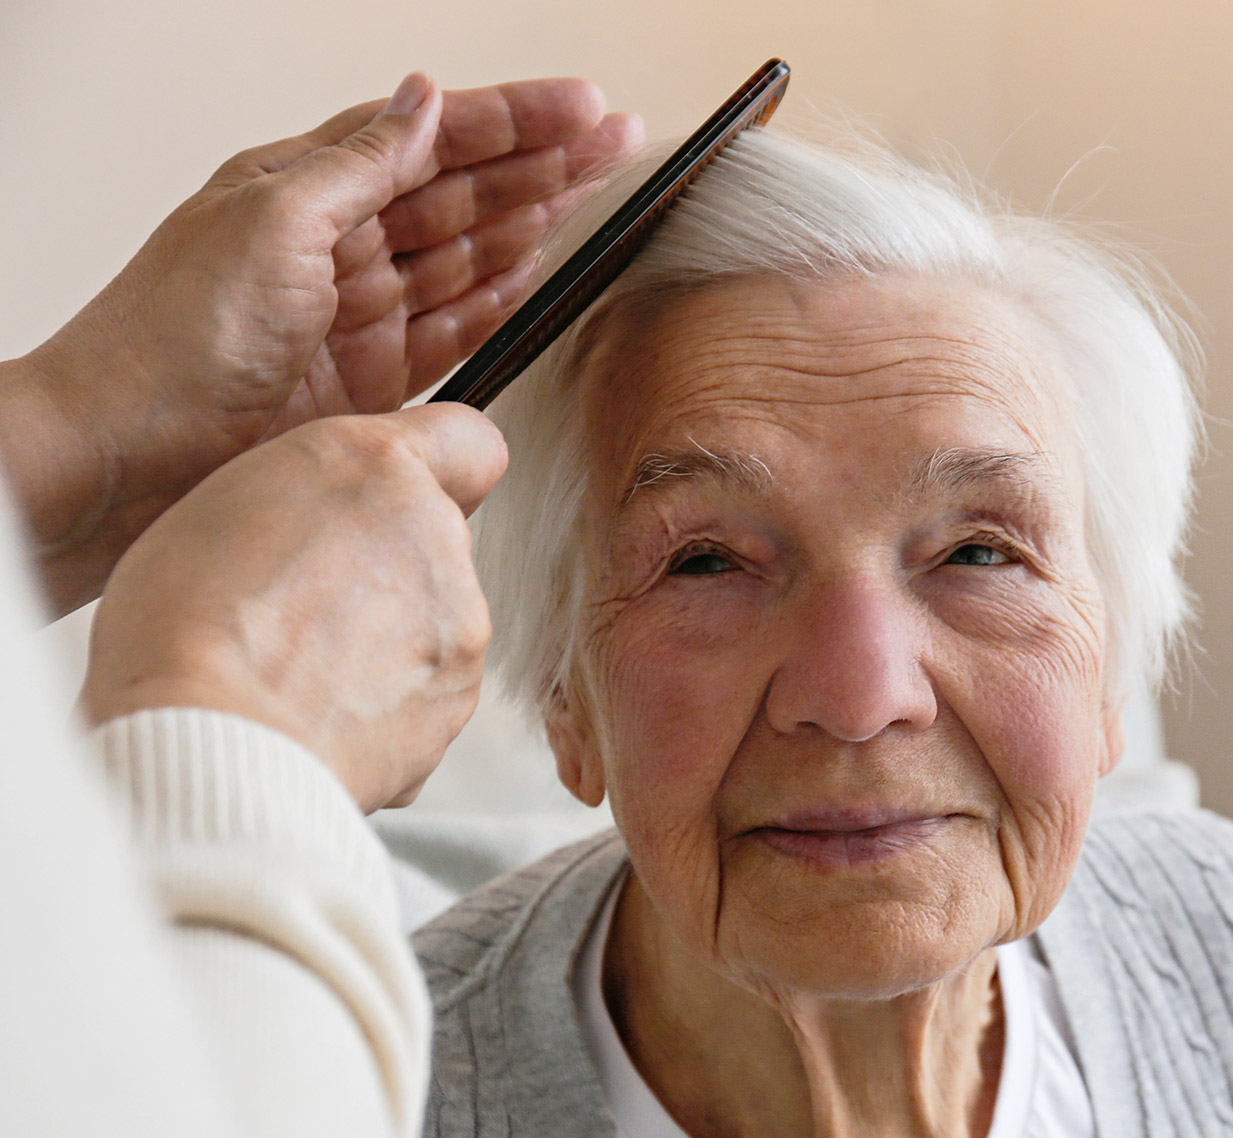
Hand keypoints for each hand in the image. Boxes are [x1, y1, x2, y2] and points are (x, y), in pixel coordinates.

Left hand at [1, 74, 641, 614]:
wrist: (132, 454)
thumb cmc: (171, 338)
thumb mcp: (272, 219)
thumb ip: (359, 164)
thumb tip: (421, 100)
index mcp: (302, 187)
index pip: (428, 137)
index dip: (510, 119)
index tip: (581, 107)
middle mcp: (332, 246)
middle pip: (460, 191)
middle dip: (542, 163)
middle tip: (613, 143)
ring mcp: (355, 316)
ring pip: (466, 256)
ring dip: (531, 221)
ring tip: (591, 193)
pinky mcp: (371, 385)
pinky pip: (452, 330)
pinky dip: (496, 301)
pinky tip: (531, 274)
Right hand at [82, 406, 506, 810]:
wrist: (215, 741)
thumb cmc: (188, 625)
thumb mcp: (222, 503)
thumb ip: (310, 498)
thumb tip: (336, 525)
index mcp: (376, 468)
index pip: (464, 439)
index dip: (433, 471)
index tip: (398, 499)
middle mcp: (437, 537)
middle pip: (435, 542)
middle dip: (387, 568)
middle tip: (304, 606)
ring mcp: (460, 621)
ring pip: (434, 619)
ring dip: (387, 639)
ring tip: (301, 671)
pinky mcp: (459, 697)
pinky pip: (426, 691)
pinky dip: (388, 702)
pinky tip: (320, 713)